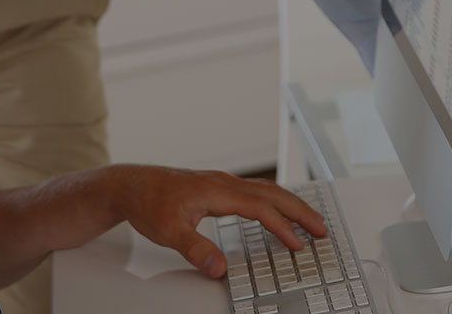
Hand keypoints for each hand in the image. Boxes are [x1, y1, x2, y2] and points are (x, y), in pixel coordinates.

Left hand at [104, 165, 328, 278]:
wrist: (129, 184)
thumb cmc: (147, 202)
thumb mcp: (168, 232)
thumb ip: (195, 249)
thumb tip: (219, 269)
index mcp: (216, 190)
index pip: (259, 208)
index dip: (281, 227)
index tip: (297, 245)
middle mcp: (223, 182)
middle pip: (272, 193)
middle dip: (299, 211)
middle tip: (322, 229)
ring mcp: (221, 182)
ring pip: (265, 190)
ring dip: (289, 204)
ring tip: (309, 221)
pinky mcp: (217, 186)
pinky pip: (255, 191)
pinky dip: (274, 201)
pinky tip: (277, 211)